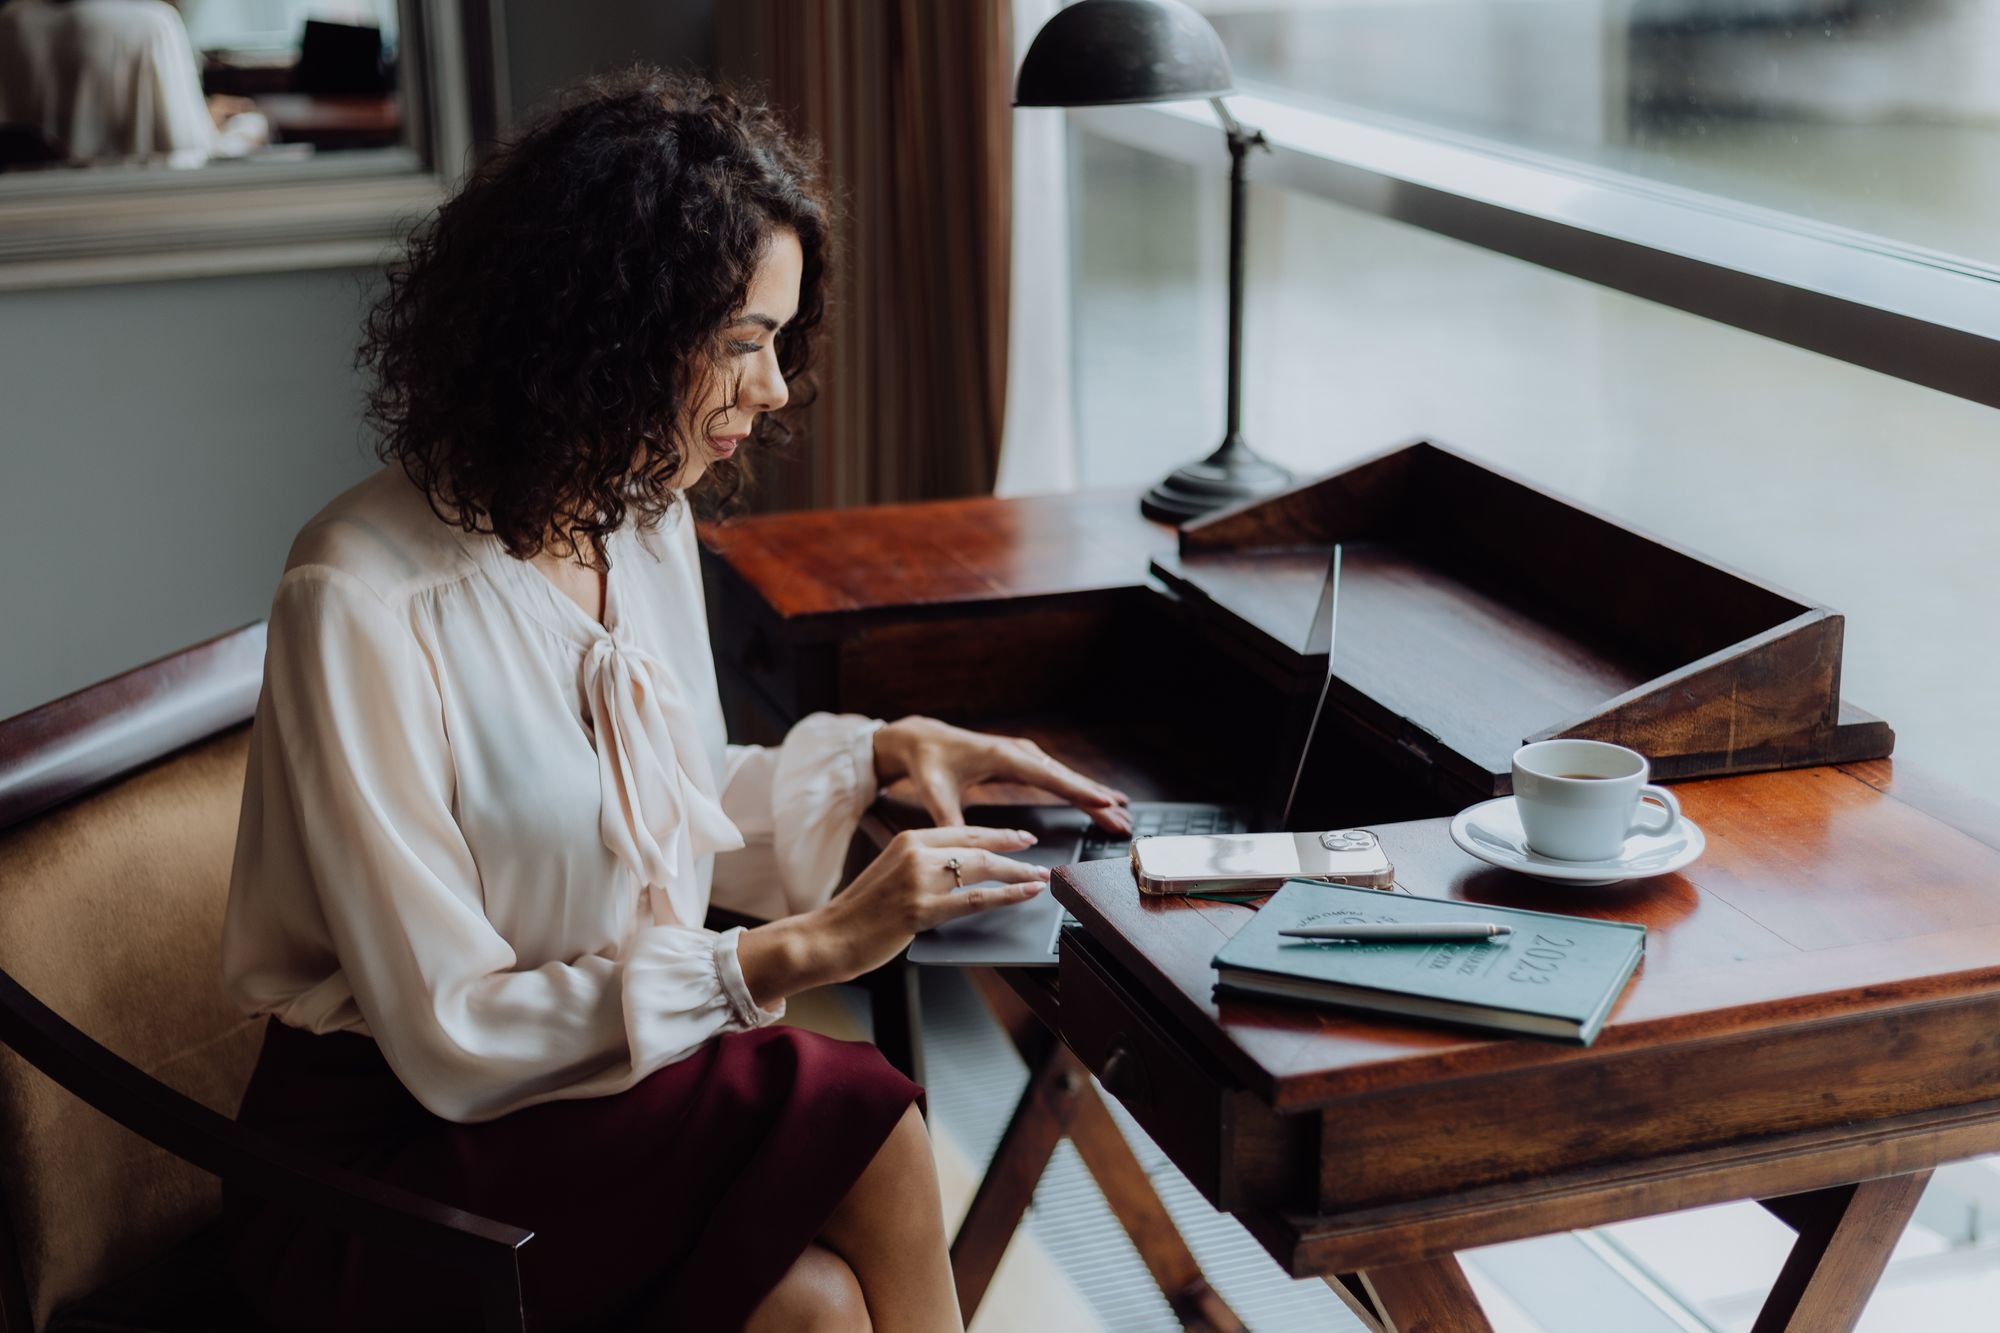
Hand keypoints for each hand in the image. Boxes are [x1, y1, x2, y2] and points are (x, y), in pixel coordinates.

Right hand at [818, 827, 1051, 978]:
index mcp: (907, 839)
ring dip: (1018, 873)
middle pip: (979, 845)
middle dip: (1014, 850)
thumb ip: (921, 868)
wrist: (827, 937)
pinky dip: (1008, 895)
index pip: (964, 831)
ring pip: (983, 869)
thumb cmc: (858, 914)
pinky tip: (1025, 893)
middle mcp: (915, 852)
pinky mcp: (921, 910)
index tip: (1020, 838)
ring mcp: (918, 880)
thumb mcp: (890, 875)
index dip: (997, 834)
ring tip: (1040, 877)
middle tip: (1038, 856)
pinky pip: (976, 899)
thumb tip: (959, 874)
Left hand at [872, 716, 1132, 833]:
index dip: (1077, 790)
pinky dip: (1080, 791)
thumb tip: (962, 846)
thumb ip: (948, 819)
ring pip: (1067, 778)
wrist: (922, 740)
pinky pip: (1058, 778)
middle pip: (1066, 779)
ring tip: (1121, 814)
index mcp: (1001, 757)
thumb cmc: (929, 764)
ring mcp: (1024, 757)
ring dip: (1094, 796)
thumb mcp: (934, 793)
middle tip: (1123, 820)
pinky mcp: (1024, 763)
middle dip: (1096, 799)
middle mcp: (1019, 753)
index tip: (1104, 802)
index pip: (1047, 776)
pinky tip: (1099, 801)